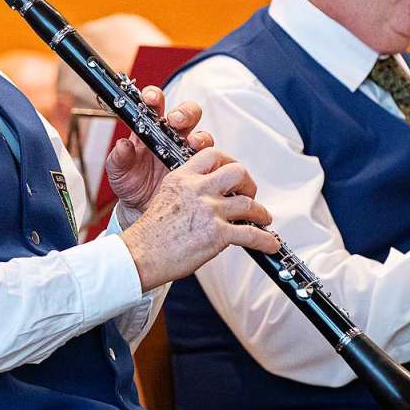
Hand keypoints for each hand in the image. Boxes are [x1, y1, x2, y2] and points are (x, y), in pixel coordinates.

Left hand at [103, 85, 212, 212]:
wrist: (142, 209)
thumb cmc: (131, 184)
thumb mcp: (118, 172)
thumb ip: (118, 158)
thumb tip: (122, 145)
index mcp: (149, 128)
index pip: (155, 104)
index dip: (154, 96)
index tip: (151, 99)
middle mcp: (172, 136)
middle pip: (186, 113)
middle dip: (183, 112)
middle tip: (175, 120)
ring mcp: (187, 152)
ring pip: (202, 135)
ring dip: (199, 137)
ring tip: (192, 144)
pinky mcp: (200, 169)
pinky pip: (211, 162)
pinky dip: (211, 161)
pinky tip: (204, 166)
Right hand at [119, 147, 280, 290]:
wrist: (140, 255)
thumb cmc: (150, 233)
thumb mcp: (166, 196)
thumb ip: (189, 190)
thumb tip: (210, 195)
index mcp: (183, 177)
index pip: (212, 154)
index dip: (228, 162)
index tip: (233, 175)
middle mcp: (198, 189)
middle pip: (237, 172)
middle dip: (248, 183)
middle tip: (249, 194)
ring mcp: (209, 211)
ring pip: (248, 203)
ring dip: (261, 213)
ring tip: (263, 219)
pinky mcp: (216, 234)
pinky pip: (251, 234)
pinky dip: (265, 240)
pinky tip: (269, 244)